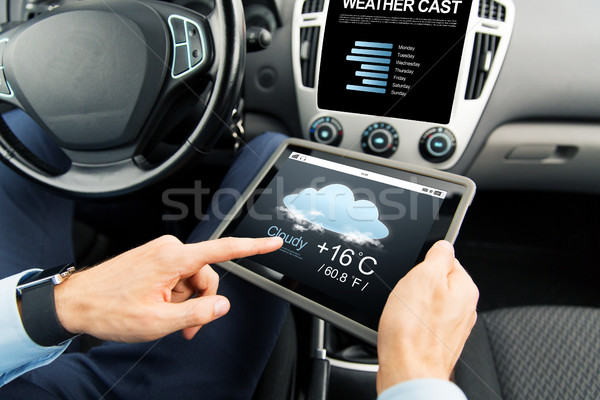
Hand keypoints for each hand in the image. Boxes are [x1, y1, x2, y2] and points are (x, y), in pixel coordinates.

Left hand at [54, 235, 282, 341]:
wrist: (75, 302)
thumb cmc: (109, 309)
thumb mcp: (158, 321)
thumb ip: (197, 313)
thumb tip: (222, 306)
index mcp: (173, 258)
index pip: (223, 250)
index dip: (252, 247)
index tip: (273, 241)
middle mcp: (169, 249)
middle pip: (207, 275)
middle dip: (201, 302)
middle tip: (186, 327)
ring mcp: (160, 253)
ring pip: (192, 279)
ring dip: (186, 302)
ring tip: (166, 320)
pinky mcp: (154, 259)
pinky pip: (178, 277)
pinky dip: (175, 295)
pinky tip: (159, 308)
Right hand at [376, 241, 478, 393]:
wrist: (407, 371)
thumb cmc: (414, 330)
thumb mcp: (424, 276)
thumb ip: (438, 255)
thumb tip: (444, 245)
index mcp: (464, 288)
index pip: (446, 259)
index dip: (424, 263)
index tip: (413, 272)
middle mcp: (463, 308)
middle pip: (434, 282)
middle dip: (415, 285)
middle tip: (405, 294)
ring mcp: (450, 327)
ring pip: (425, 303)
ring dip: (410, 305)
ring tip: (402, 314)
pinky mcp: (436, 341)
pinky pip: (420, 321)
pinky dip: (409, 322)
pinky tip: (401, 327)